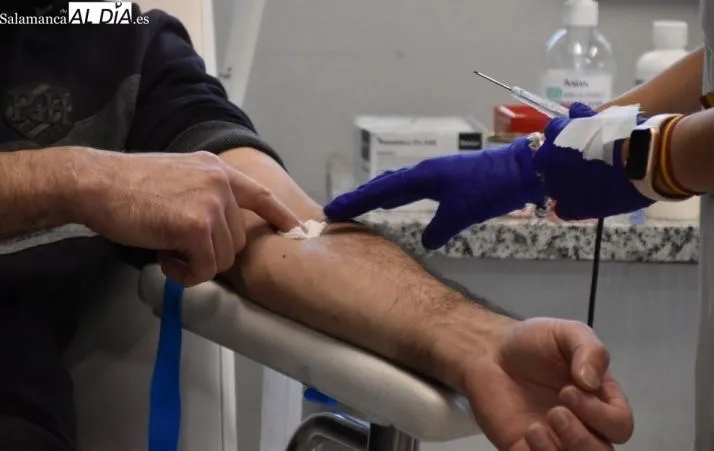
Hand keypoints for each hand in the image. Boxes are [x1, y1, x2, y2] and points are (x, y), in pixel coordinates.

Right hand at [74, 149, 302, 285]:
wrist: (96, 183)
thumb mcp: (179, 177)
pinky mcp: (197, 226)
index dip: (279, 216)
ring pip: (224, 257)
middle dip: (211, 251)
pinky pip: (206, 269)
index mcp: (217, 170)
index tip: (297, 230)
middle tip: (178, 247)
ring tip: (168, 250)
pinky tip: (164, 258)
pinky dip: (186, 274)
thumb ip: (204, 195)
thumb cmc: (129, 185)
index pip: (260, 195)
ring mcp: (211, 204)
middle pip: (238, 240)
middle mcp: (221, 183)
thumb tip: (218, 228)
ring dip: (197, 264)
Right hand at [325, 103, 652, 249]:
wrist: (524, 170)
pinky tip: (403, 204)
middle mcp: (427, 171)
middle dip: (363, 197)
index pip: (381, 191)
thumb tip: (427, 241)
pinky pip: (415, 188)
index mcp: (423, 176)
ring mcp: (439, 173)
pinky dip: (400, 196)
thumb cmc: (490, 188)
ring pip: (401, 184)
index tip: (334, 210)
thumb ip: (439, 228)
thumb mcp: (462, 213)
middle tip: (341, 210)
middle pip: (386, 184)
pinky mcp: (451, 179)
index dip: (357, 201)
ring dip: (381, 196)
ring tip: (364, 207)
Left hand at [461, 318, 632, 450]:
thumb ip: (589, 350)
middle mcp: (582, 426)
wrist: (489, 351)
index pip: (619, 425)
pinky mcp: (526, 449)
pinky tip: (527, 433)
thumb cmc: (532, 342)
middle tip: (555, 412)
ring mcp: (555, 440)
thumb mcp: (566, 333)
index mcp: (599, 400)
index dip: (601, 415)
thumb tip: (592, 382)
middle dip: (582, 439)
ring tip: (537, 427)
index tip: (568, 390)